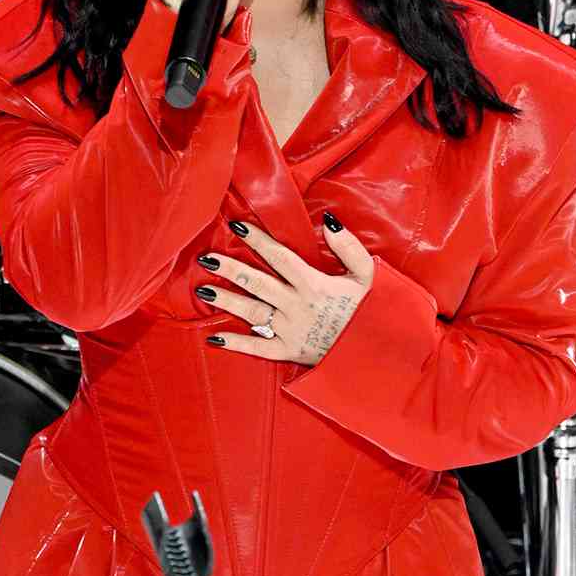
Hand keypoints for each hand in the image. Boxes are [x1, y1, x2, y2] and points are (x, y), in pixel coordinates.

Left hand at [198, 214, 374, 365]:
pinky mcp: (287, 352)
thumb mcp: (366, 276)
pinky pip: (258, 348)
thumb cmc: (369, 311)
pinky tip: (214, 338)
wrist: (372, 354)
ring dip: (227, 300)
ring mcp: (289, 330)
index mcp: (313, 284)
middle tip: (206, 257)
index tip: (237, 226)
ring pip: (252, 312)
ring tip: (202, 290)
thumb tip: (329, 222)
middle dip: (231, 268)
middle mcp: (296, 306)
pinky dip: (236, 344)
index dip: (258, 241)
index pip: (280, 257)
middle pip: (258, 283)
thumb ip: (349, 247)